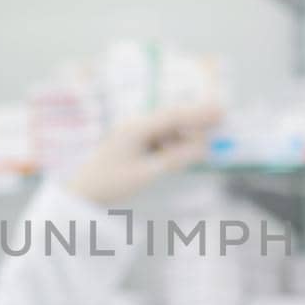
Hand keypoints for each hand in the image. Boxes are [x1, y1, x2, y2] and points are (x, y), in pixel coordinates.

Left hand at [63, 104, 222, 205]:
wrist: (81, 193)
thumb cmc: (110, 184)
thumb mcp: (146, 174)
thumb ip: (175, 159)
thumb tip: (203, 148)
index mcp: (136, 128)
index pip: (173, 115)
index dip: (199, 113)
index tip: (221, 111)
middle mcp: (135, 124)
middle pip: (172, 117)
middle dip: (197, 118)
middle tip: (223, 118)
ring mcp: (133, 132)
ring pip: (167, 127)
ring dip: (185, 133)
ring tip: (204, 144)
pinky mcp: (133, 142)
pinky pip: (159, 137)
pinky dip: (174, 142)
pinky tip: (183, 153)